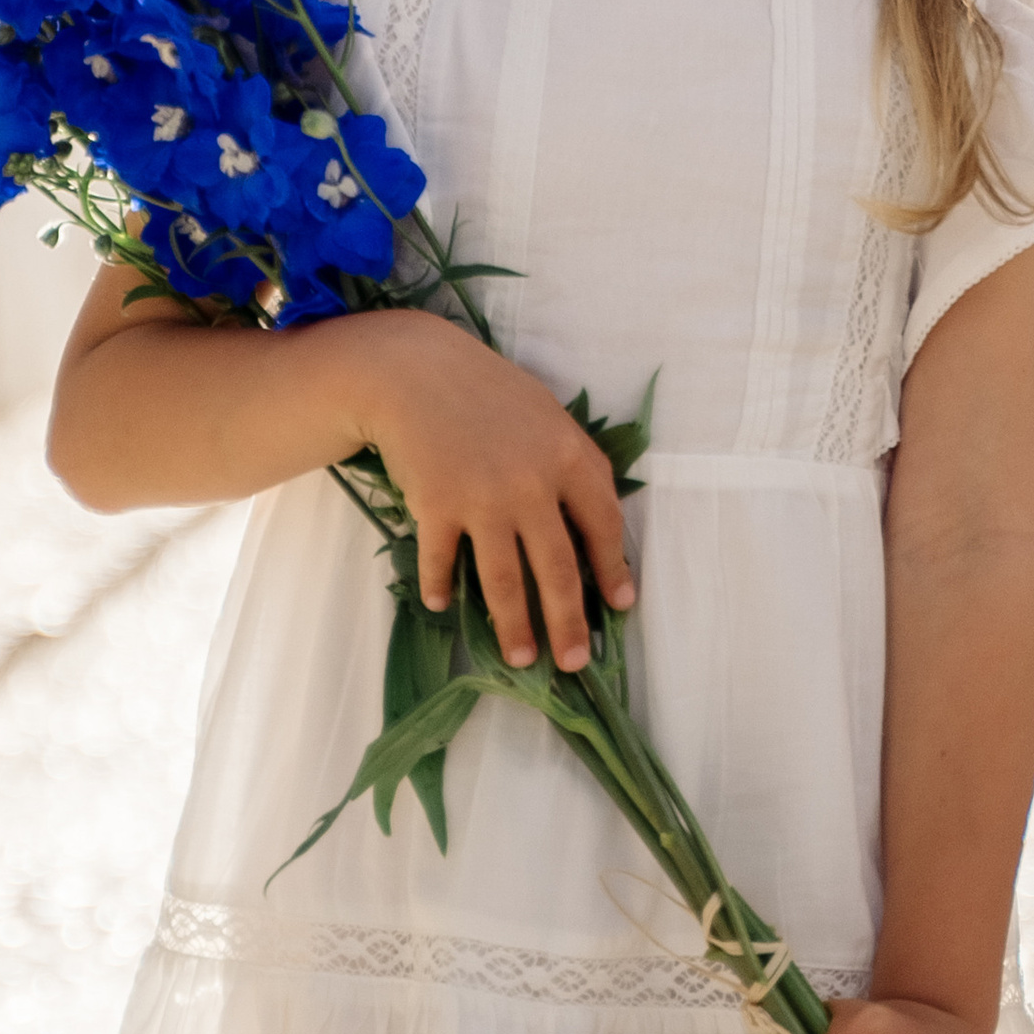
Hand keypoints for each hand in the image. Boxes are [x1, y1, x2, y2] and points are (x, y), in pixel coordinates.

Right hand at [347, 315, 633, 676]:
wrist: (414, 370)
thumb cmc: (487, 391)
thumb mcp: (547, 417)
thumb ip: (570, 466)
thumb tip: (591, 527)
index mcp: (569, 458)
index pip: (604, 526)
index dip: (614, 570)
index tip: (619, 605)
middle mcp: (531, 485)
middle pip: (558, 570)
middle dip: (568, 624)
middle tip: (574, 663)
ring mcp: (483, 500)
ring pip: (505, 581)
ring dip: (514, 625)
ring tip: (522, 658)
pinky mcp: (437, 508)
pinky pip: (444, 562)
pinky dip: (443, 587)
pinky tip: (445, 606)